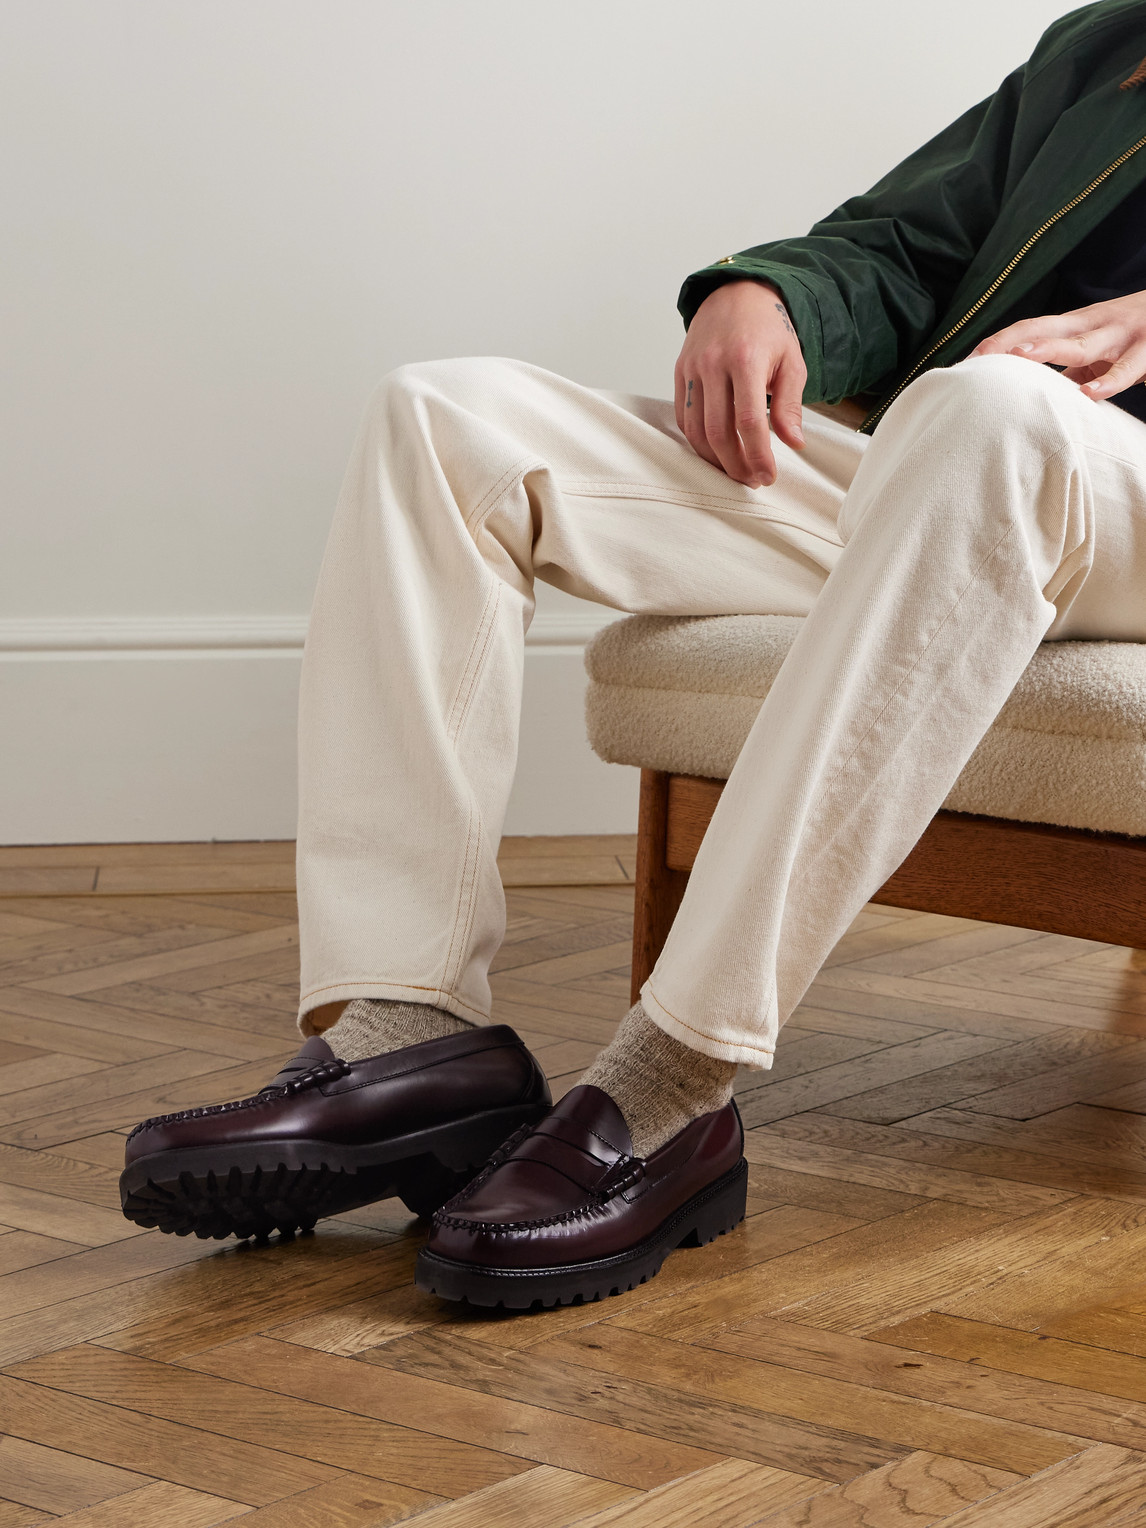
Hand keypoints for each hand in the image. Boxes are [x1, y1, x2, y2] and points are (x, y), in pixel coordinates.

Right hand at [674, 280, 806, 486]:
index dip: (758, 455)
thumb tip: (792, 443)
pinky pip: (683, 418)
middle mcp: (713, 364)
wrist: (736, 293)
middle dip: (735, 465)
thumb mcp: (792, 361)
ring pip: (696, 430)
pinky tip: (715, 451)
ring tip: (735, 471)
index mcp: (746, 360)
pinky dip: (697, 442)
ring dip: (714, 459)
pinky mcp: (680, 373)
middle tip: (752, 480)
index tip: (768, 476)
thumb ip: (790, 404)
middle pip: (718, 432)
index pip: (748, 422)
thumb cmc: (768, 329)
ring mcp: (692, 369)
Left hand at [970, 290, 1145, 400]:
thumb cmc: (1131, 334)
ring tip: (1021, 358)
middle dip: (1012, 341)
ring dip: (1050, 349)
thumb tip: (1030, 391)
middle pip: (1046, 329)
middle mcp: (1095, 324)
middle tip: (981, 356)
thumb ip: (1067, 367)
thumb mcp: (1096, 346)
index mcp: (1078, 323)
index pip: (1033, 327)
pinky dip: (1110, 380)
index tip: (971, 357)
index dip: (1003, 339)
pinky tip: (1091, 393)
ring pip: (1082, 343)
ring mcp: (1122, 335)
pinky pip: (1127, 369)